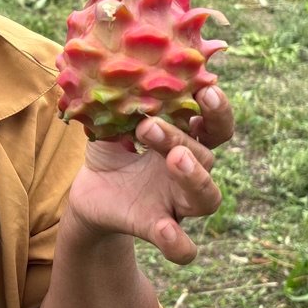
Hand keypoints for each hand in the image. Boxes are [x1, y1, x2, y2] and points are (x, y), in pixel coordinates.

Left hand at [63, 86, 233, 264]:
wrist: (87, 193)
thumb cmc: (111, 149)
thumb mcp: (112, 121)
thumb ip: (124, 98)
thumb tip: (123, 59)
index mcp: (186, 140)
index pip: (216, 126)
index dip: (219, 110)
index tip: (207, 89)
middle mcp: (189, 171)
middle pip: (207, 157)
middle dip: (182, 138)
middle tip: (151, 125)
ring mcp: (177, 203)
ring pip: (207, 197)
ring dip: (194, 177)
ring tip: (174, 160)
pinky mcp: (158, 229)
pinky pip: (184, 248)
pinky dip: (180, 243)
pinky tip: (166, 230)